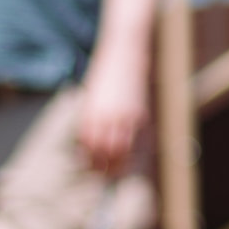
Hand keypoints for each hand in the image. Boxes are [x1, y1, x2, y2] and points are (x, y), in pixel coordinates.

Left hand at [77, 56, 147, 177]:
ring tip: (120, 172)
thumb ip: (92, 116)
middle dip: (105, 168)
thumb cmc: (105, 72)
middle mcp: (105, 116)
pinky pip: (137, 137)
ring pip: (122, 149)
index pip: (88, 146)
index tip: (93, 169)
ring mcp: (124, 115)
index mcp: (90, 113)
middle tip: (107, 178)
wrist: (123, 50)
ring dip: (121, 164)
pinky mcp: (140, 111)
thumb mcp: (93, 95)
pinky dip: (136, 148)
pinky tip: (134, 154)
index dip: (90, 161)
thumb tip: (92, 140)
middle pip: (104, 152)